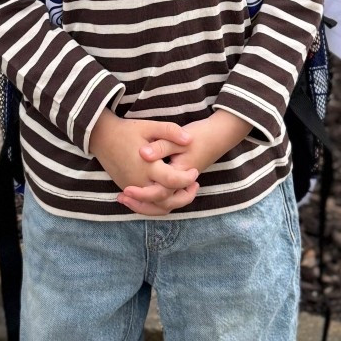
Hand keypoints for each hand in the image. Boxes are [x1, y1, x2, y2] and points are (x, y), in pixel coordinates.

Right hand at [89, 112, 198, 215]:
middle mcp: (139, 181)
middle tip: (195, 183)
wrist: (101, 136)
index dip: (187, 178)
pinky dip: (159, 205)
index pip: (172, 181)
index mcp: (147, 166)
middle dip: (184, 195)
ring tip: (185, 191)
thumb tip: (189, 140)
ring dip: (173, 203)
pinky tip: (170, 194)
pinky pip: (146, 205)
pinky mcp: (127, 188)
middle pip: (166, 200)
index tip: (194, 171)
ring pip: (156, 207)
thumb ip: (170, 131)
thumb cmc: (127, 130)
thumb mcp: (149, 126)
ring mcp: (132, 187)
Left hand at [116, 110, 252, 214]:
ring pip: (164, 205)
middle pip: (161, 204)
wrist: (218, 135)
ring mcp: (182, 185)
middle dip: (140, 203)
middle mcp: (182, 184)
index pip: (161, 192)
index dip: (142, 194)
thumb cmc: (199, 135)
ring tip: (124, 197)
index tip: (126, 190)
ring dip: (144, 205)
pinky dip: (151, 200)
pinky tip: (136, 193)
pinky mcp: (179, 183)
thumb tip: (142, 154)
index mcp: (180, 174)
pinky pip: (165, 199)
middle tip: (122, 196)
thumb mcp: (179, 137)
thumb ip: (161, 145)